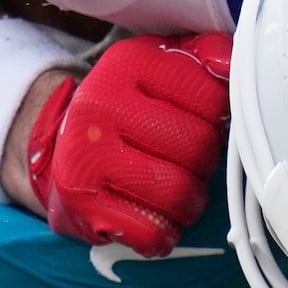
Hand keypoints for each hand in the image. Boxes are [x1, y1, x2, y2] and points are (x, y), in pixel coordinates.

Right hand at [13, 32, 230, 254]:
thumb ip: (205, 55)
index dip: (219, 118)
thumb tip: (230, 66)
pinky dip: (162, 232)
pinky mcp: (80, 203)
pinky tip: (155, 219)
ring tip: (174, 192)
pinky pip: (150, 231)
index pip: (212, 96)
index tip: (202, 122)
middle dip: (204, 162)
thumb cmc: (126, 110)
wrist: (57, 149)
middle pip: (198, 146)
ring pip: (179, 192)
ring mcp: (85, 156)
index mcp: (128, 64)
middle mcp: (100, 105)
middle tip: (188, 162)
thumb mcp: (160, 68)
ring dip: (188, 201)